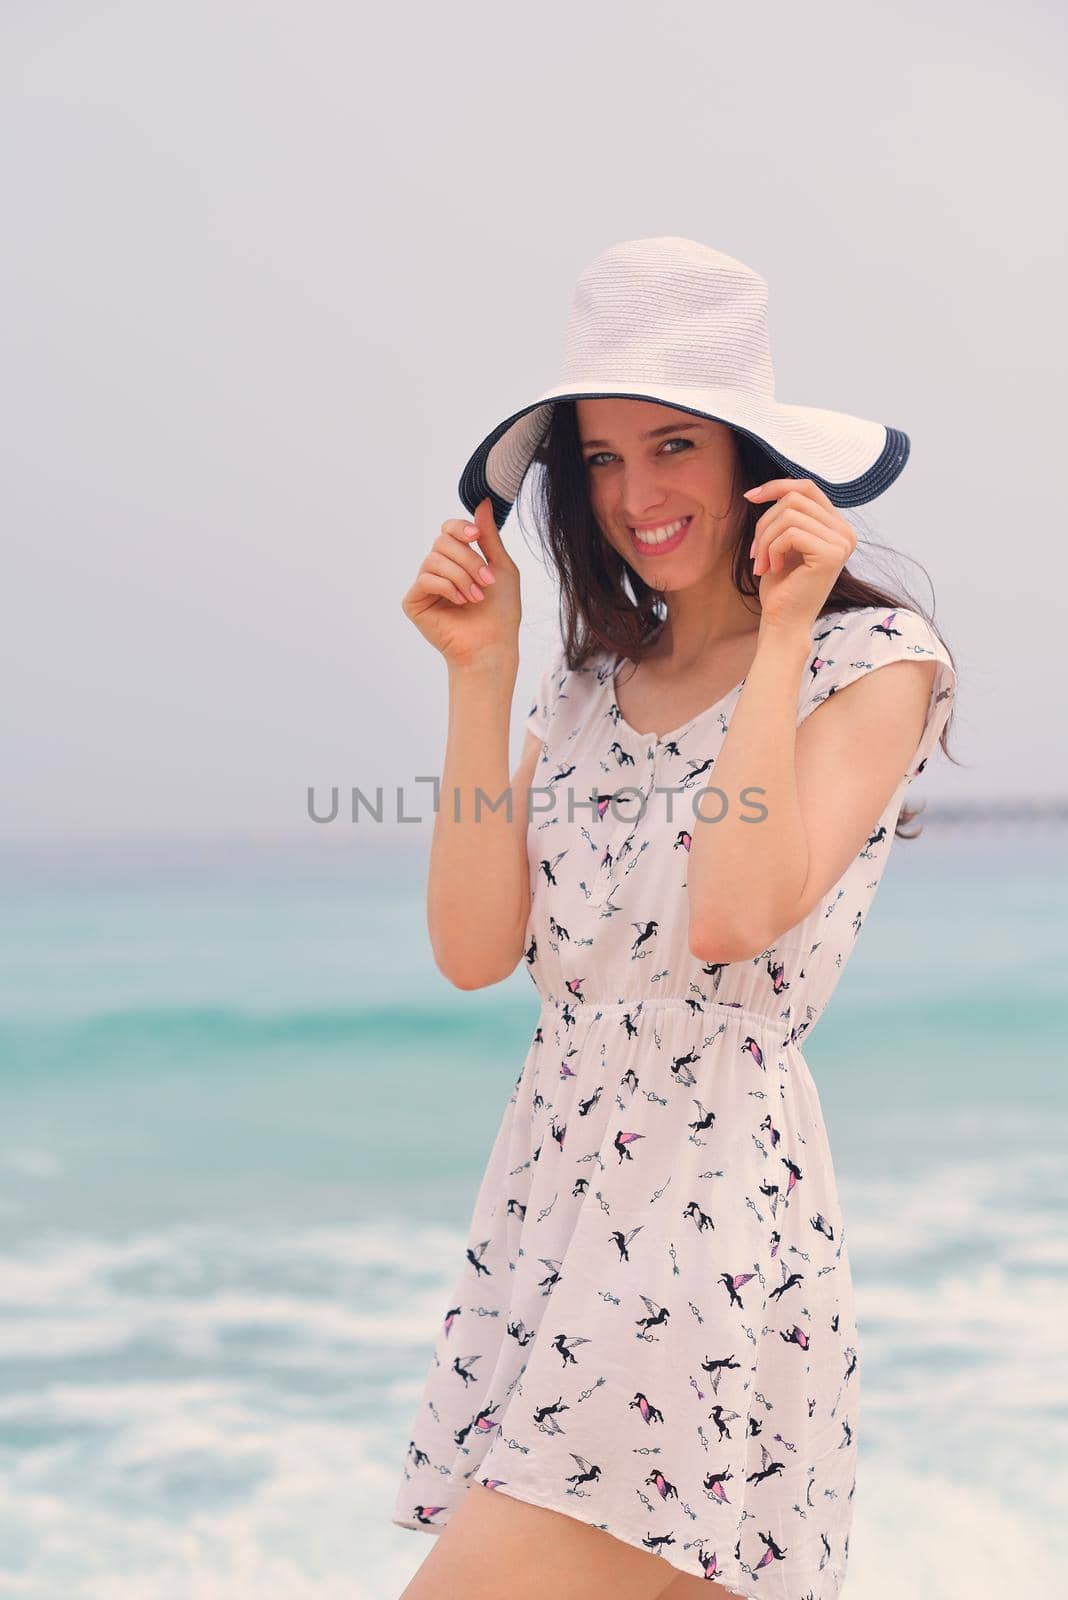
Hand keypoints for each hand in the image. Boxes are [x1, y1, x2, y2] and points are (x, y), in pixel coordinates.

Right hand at [400, 497, 521, 666]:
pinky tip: (460, 602)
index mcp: (457, 560)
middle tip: (486, 581)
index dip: (460, 528)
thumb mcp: (501, 567)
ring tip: (476, 596)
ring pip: (434, 559)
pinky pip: (425, 578)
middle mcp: (438, 570)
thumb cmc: (501, 612)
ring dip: (461, 576)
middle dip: (468, 559)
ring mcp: (425, 586)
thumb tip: (482, 502)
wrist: (493, 645)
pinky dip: (446, 587)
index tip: (476, 536)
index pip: (448, 530)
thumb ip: (489, 536)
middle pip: (442, 542)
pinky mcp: (414, 602)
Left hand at [742, 479, 856, 631]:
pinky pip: (790, 533)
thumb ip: (788, 515)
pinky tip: (772, 569)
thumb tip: (773, 487)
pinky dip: (772, 550)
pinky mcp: (831, 554)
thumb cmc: (781, 587)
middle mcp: (846, 532)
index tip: (749, 497)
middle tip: (755, 553)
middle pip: (795, 499)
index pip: (808, 488)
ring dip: (765, 539)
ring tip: (761, 563)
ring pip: (790, 514)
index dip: (776, 486)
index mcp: (837, 527)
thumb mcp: (784, 542)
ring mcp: (842, 543)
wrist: (784, 623)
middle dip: (765, 523)